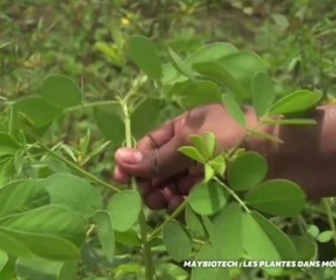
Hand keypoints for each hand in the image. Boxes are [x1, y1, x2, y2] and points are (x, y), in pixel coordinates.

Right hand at [113, 103, 256, 210]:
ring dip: (164, 194)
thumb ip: (157, 156)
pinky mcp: (217, 187)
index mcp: (185, 127)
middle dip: (149, 181)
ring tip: (164, 202)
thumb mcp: (191, 142)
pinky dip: (182, 202)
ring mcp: (204, 168)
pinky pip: (191, 195)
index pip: (151, 144)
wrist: (288, 154)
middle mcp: (192, 147)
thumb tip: (119, 158)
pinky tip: (180, 205)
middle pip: (160, 166)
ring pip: (174, 183)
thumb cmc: (236, 136)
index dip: (134, 160)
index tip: (120, 180)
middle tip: (147, 196)